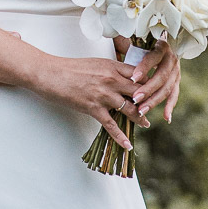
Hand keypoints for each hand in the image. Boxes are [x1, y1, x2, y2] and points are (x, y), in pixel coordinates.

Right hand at [34, 55, 150, 150]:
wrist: (50, 73)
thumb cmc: (70, 67)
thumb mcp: (95, 63)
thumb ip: (111, 69)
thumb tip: (122, 77)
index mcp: (112, 66)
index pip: (139, 74)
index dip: (150, 82)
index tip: (156, 89)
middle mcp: (111, 79)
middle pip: (139, 91)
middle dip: (149, 101)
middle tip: (156, 107)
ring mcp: (103, 94)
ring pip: (129, 109)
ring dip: (140, 118)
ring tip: (146, 124)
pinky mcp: (93, 107)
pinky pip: (111, 125)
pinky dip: (121, 137)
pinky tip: (128, 145)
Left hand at [129, 40, 180, 122]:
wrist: (166, 41)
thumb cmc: (144, 42)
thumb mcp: (137, 39)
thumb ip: (127, 42)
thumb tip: (114, 43)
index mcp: (161, 46)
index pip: (153, 57)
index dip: (144, 68)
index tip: (133, 78)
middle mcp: (171, 59)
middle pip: (161, 76)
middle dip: (148, 89)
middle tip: (135, 99)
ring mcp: (176, 71)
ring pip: (167, 88)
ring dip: (154, 101)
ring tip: (142, 110)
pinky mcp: (177, 80)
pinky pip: (174, 95)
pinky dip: (170, 106)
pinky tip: (165, 117)